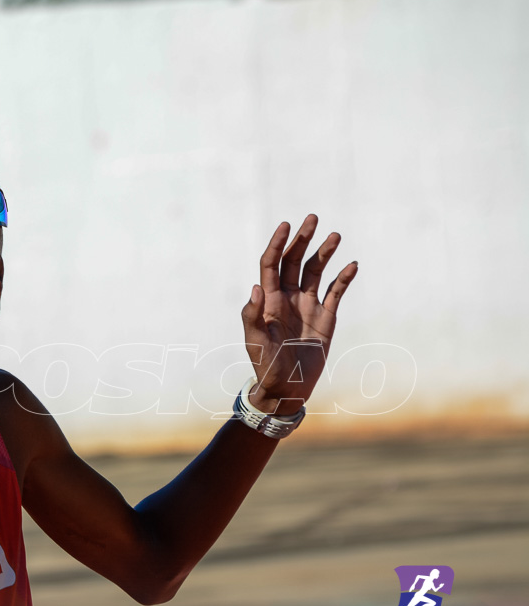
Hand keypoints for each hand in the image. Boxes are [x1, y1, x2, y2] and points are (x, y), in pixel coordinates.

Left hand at [240, 214, 357, 414]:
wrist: (287, 387)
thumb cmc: (266, 365)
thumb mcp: (256, 341)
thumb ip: (253, 315)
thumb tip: (255, 287)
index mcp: (268, 300)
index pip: (271, 264)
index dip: (277, 244)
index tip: (286, 225)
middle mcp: (287, 297)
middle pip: (293, 261)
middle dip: (302, 240)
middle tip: (312, 218)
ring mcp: (307, 305)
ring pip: (315, 271)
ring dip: (324, 253)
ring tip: (335, 235)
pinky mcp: (325, 317)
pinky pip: (335, 292)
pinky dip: (343, 278)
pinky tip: (352, 264)